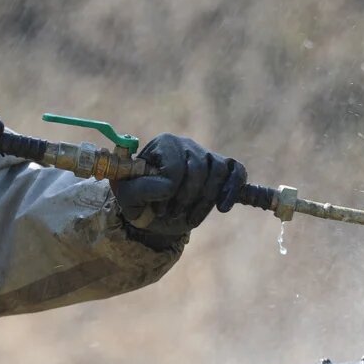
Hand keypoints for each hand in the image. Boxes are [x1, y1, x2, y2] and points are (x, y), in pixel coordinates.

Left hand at [113, 134, 246, 249]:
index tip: (159, 210)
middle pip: (198, 169)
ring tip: (190, 219)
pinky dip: (233, 189)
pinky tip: (222, 208)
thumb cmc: (138, 200)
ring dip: (205, 201)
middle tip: (172, 215)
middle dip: (186, 199)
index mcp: (162, 144)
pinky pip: (236, 171)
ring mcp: (205, 154)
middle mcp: (185, 144)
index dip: (169, 193)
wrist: (153, 211)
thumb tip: (167, 186)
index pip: (176, 168)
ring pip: (217, 172)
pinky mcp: (222, 166)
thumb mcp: (127, 197)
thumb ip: (139, 188)